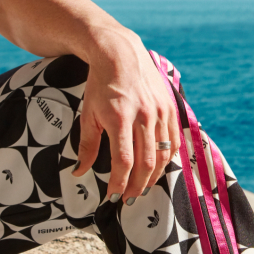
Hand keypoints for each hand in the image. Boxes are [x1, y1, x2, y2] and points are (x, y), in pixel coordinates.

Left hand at [73, 28, 180, 201]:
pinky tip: (158, 168)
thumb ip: (87, 146)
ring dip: (153, 177)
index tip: (112, 196)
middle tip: (128, 199)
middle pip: (146, 162)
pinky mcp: (170, 108)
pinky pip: (174, 141)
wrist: (121, 54)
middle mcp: (143, 116)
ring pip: (162, 155)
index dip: (119, 183)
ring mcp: (160, 112)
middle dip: (137, 186)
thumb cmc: (100, 86)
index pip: (123, 161)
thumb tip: (79, 172)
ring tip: (142, 188)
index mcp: (119, 118)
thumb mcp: (88, 114)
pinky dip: (167, 159)